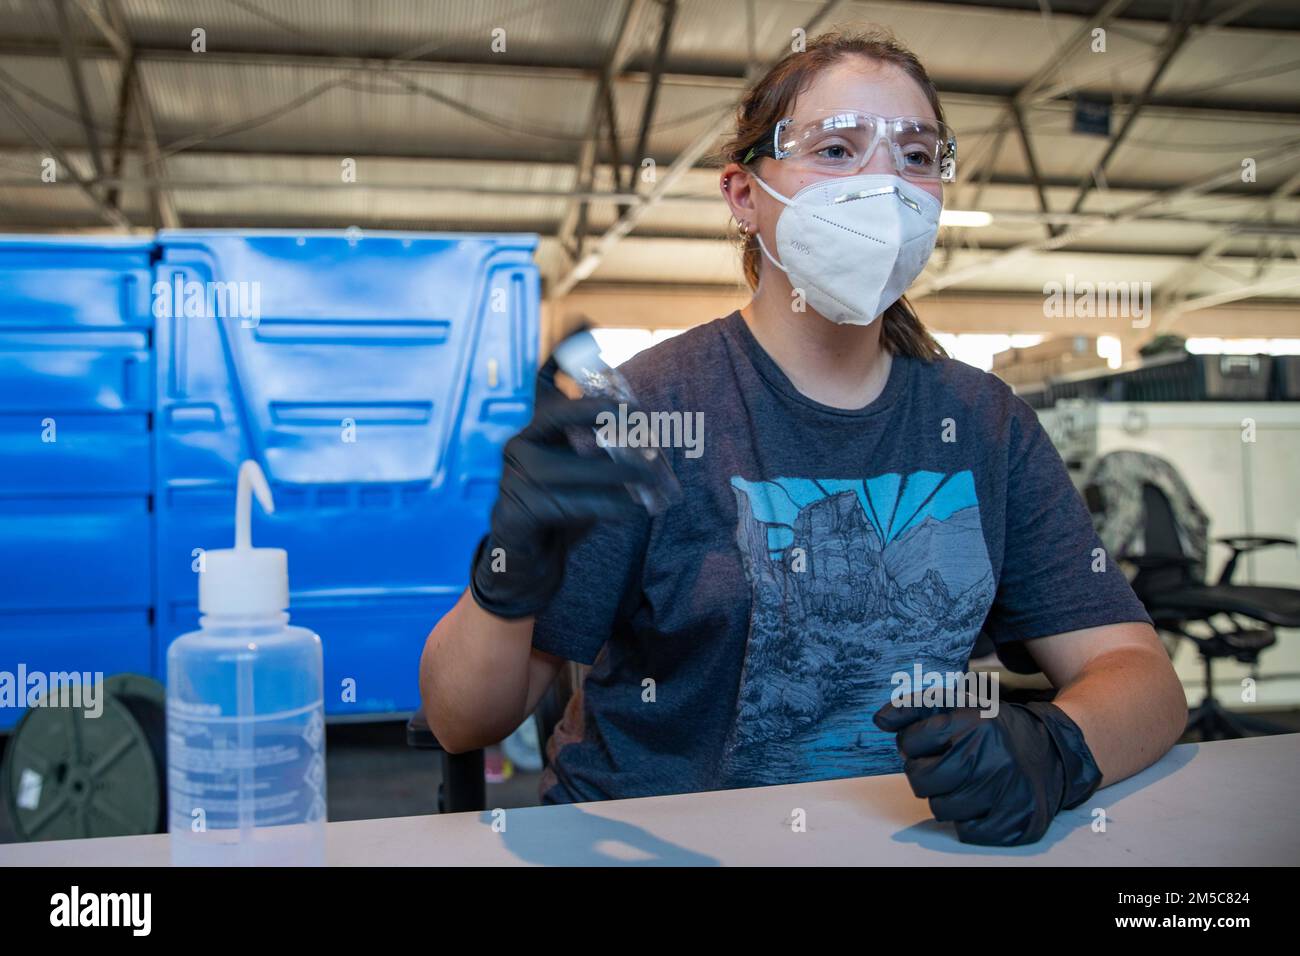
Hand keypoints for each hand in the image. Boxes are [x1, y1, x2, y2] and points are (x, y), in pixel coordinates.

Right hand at [468, 353, 653, 618]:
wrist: (526, 563)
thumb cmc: (558, 513)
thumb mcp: (580, 478)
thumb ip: (601, 456)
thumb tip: (648, 442)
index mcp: (533, 435)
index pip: (564, 407)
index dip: (600, 405)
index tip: (637, 412)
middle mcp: (517, 450)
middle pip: (565, 427)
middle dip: (612, 430)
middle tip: (651, 445)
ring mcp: (511, 481)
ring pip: (571, 469)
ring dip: (617, 474)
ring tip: (650, 480)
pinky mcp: (515, 513)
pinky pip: (567, 505)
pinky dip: (604, 506)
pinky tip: (630, 509)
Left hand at [872, 696, 1101, 845]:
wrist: (1054, 753)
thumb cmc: (995, 730)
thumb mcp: (960, 706)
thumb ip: (916, 707)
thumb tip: (879, 720)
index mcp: (974, 723)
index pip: (911, 741)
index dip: (912, 743)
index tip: (929, 742)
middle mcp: (989, 756)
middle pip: (919, 779)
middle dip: (924, 772)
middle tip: (943, 765)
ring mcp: (1004, 792)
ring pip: (939, 808)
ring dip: (945, 796)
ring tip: (966, 781)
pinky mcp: (1015, 821)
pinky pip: (965, 830)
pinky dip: (968, 818)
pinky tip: (982, 800)